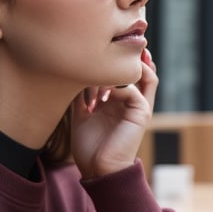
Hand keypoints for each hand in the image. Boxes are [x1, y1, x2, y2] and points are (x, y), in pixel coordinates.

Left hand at [70, 48, 157, 178]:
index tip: (102, 46)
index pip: (128, 72)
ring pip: (141, 75)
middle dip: (133, 54)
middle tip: (117, 41)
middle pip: (142, 69)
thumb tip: (70, 73)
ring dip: (119, 71)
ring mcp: (139, 106)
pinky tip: (100, 99)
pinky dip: (115, 89)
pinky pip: (134, 90)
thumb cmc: (89, 146)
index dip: (120, 58)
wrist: (98, 169)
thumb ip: (81, 94)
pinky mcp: (142, 113)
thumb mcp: (81, 114)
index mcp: (120, 100)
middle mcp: (132, 100)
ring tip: (103, 70)